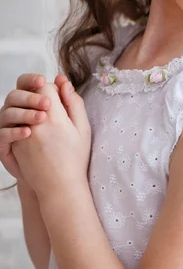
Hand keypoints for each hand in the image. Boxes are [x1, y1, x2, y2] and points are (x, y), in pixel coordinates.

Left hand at [11, 79, 90, 200]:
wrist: (59, 187)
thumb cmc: (75, 158)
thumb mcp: (83, 128)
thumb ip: (74, 102)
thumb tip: (63, 82)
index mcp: (53, 116)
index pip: (44, 87)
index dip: (53, 90)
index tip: (61, 101)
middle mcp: (34, 123)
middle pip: (29, 96)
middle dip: (39, 98)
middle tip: (52, 112)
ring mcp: (21, 134)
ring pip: (20, 109)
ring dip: (30, 111)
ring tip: (44, 124)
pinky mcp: (13, 144)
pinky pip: (15, 124)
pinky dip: (23, 124)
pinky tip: (36, 136)